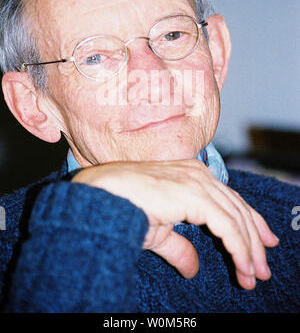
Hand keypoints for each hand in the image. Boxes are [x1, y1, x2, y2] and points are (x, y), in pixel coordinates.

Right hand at [72, 159, 278, 289]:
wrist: (102, 196)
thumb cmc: (123, 207)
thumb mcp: (158, 233)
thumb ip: (179, 246)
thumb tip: (193, 268)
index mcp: (191, 176)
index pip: (229, 200)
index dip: (248, 224)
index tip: (261, 245)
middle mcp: (198, 174)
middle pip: (238, 208)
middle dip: (254, 239)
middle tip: (261, 268)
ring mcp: (197, 181)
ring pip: (236, 217)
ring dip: (248, 249)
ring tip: (254, 275)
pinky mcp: (195, 193)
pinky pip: (227, 224)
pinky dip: (238, 247)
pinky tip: (243, 266)